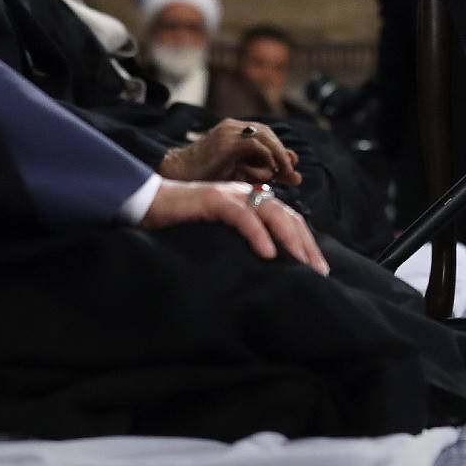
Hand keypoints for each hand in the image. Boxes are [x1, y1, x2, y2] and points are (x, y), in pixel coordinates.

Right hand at [140, 180, 328, 272]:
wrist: (145, 204)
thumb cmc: (180, 224)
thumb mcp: (218, 235)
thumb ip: (240, 241)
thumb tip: (265, 266)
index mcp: (250, 202)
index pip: (288, 218)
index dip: (306, 241)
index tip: (318, 267)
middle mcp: (245, 195)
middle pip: (288, 216)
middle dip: (306, 244)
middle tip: (320, 271)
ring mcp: (230, 195)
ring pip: (272, 213)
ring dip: (290, 240)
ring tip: (302, 263)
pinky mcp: (212, 199)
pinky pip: (242, 216)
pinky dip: (258, 234)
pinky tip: (269, 254)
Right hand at [159, 119, 301, 185]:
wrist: (174, 175)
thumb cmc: (202, 177)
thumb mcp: (237, 174)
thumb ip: (263, 172)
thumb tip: (295, 176)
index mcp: (234, 131)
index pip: (266, 136)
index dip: (280, 151)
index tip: (291, 169)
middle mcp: (232, 127)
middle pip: (267, 134)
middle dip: (282, 153)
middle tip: (292, 173)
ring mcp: (228, 132)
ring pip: (264, 136)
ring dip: (278, 154)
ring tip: (285, 173)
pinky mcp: (225, 142)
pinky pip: (253, 144)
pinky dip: (266, 156)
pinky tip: (270, 170)